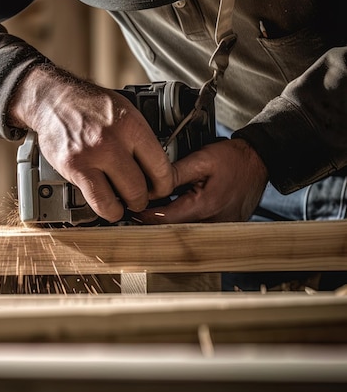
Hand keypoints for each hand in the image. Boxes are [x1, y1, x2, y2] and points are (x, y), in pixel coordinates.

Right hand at [10, 65, 174, 221]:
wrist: (55, 100)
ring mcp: (92, 156)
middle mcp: (113, 141)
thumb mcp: (125, 110)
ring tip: (124, 203)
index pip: (161, 167)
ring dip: (126, 207)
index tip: (160, 189)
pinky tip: (108, 206)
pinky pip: (98, 201)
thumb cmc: (90, 106)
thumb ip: (141, 138)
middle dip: (144, 198)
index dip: (164, 185)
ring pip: (123, 198)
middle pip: (142, 187)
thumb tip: (157, 167)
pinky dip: (107, 210)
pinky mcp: (74, 168)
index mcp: (131, 125)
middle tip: (140, 198)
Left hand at [136, 138, 268, 222]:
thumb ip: (174, 173)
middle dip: (153, 221)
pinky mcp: (224, 228)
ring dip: (167, 224)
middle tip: (136, 211)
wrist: (260, 161)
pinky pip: (197, 230)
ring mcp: (221, 229)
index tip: (131, 209)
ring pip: (185, 232)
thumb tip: (149, 184)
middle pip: (173, 229)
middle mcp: (214, 223)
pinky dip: (183, 223)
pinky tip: (173, 212)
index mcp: (206, 206)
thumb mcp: (202, 159)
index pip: (165, 219)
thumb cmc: (234, 159)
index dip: (145, 214)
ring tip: (152, 211)